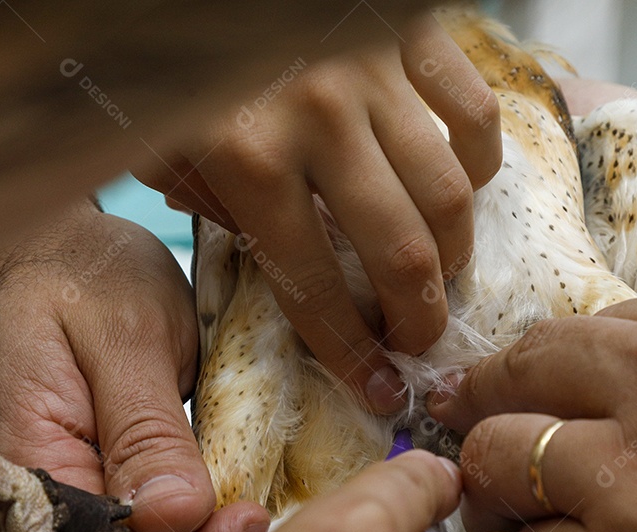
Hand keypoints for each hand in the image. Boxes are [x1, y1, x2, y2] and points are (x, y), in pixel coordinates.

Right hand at [0, 201, 268, 531]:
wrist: (49, 250)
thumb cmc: (80, 277)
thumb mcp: (125, 338)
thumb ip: (145, 431)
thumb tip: (175, 519)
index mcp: (22, 463)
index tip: (244, 523)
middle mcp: (23, 501)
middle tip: (256, 519)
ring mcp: (48, 500)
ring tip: (247, 513)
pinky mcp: (78, 487)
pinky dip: (176, 529)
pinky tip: (220, 506)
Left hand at [134, 14, 500, 412]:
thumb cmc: (167, 60)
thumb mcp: (159, 148)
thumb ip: (216, 212)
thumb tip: (288, 265)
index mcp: (246, 157)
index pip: (314, 288)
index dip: (354, 353)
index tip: (382, 391)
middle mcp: (318, 118)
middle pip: (405, 254)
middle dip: (421, 320)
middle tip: (417, 341)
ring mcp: (372, 72)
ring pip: (451, 194)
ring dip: (452, 255)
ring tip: (435, 275)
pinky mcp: (409, 33)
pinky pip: (474, 115)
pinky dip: (478, 164)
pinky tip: (455, 185)